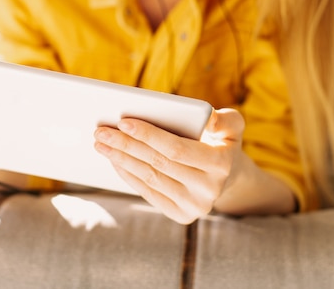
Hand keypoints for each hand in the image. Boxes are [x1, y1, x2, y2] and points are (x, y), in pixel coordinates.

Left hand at [93, 108, 244, 223]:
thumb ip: (225, 118)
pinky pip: (148, 192)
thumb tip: (208, 117)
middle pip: (157, 163)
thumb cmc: (221, 142)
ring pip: (149, 178)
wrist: (228, 177)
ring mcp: (195, 206)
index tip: (123, 121)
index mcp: (222, 164)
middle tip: (101, 131)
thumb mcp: (232, 125)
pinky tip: (114, 159)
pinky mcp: (182, 215)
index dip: (148, 135)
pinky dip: (128, 174)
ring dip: (121, 159)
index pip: (176, 149)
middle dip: (126, 145)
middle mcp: (209, 190)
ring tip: (101, 143)